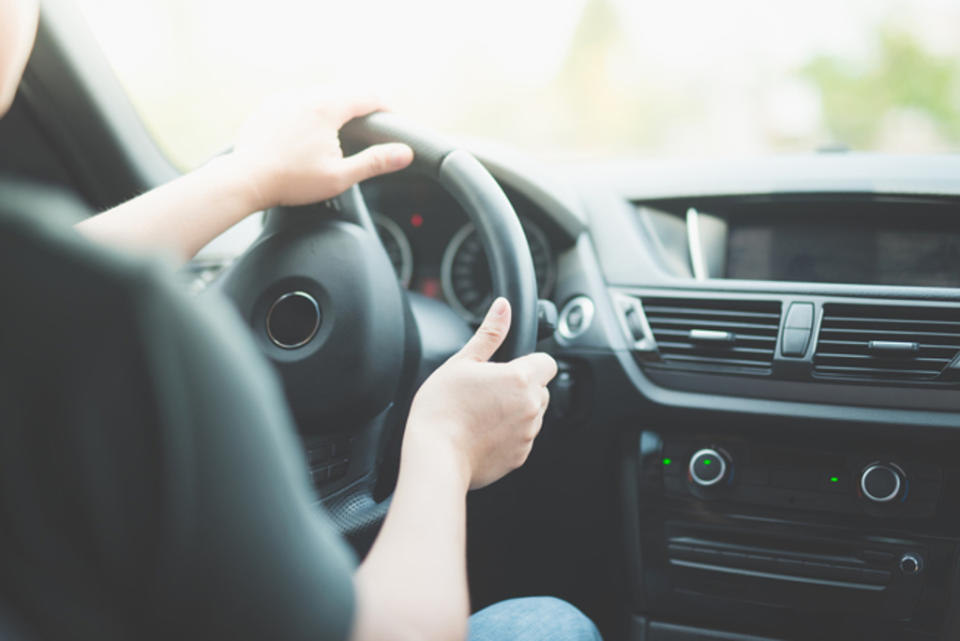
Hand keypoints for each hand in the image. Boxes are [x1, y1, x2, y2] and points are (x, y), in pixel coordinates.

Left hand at [228, 88, 413, 209]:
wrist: (245, 180)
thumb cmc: (291, 181)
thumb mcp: (340, 176)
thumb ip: (375, 162)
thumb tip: (405, 153)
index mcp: (326, 108)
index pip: (367, 95)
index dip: (385, 105)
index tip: (393, 117)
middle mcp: (304, 96)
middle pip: (342, 92)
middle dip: (359, 107)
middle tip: (369, 126)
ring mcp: (283, 99)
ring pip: (318, 96)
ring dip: (333, 109)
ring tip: (339, 132)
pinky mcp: (267, 107)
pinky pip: (296, 103)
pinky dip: (308, 114)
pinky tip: (307, 136)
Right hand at [403, 298, 557, 489]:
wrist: (434, 455)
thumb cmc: (442, 408)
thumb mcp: (462, 361)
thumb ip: (489, 333)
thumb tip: (503, 307)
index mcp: (521, 378)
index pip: (546, 362)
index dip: (528, 362)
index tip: (507, 368)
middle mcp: (531, 407)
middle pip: (539, 389)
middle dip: (521, 387)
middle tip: (487, 390)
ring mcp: (527, 434)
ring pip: (531, 414)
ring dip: (515, 411)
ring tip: (481, 412)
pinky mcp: (519, 457)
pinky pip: (521, 438)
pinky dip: (508, 434)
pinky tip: (481, 432)